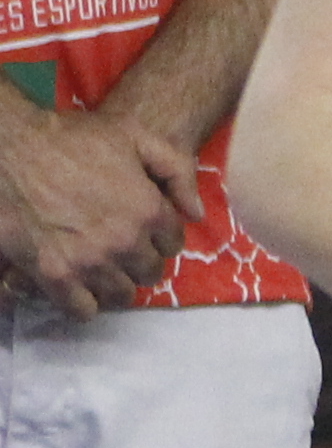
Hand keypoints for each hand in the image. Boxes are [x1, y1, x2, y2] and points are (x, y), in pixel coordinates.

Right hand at [0, 100, 188, 313]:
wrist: (13, 149)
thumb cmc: (72, 139)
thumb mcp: (135, 137)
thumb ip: (177, 172)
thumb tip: (197, 214)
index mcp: (149, 211)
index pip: (172, 245)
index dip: (160, 239)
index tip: (145, 234)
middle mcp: (126, 242)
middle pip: (149, 273)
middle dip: (139, 263)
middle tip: (121, 252)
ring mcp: (90, 262)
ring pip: (120, 295)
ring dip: (115, 285)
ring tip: (102, 272)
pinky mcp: (54, 276)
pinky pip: (82, 310)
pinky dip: (84, 303)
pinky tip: (78, 287)